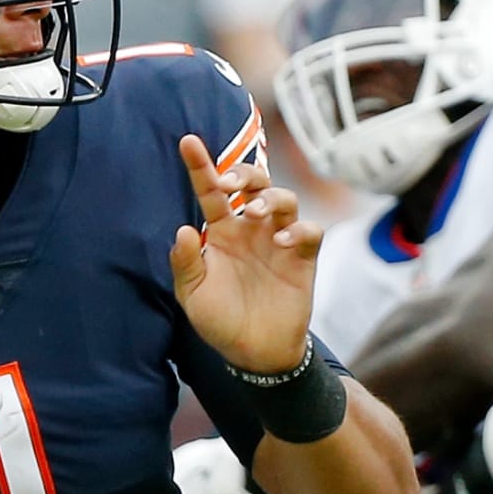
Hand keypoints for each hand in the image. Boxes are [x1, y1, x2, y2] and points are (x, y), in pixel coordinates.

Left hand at [170, 134, 322, 373]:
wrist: (254, 352)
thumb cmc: (220, 319)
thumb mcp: (192, 295)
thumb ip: (185, 263)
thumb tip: (182, 229)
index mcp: (221, 232)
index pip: (211, 191)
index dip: (200, 165)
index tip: (187, 141)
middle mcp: (251, 229)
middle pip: (254, 182)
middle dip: (244, 172)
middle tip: (230, 182)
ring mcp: (278, 240)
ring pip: (284, 199)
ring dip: (269, 198)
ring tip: (253, 213)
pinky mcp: (303, 258)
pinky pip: (310, 231)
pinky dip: (300, 229)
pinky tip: (284, 241)